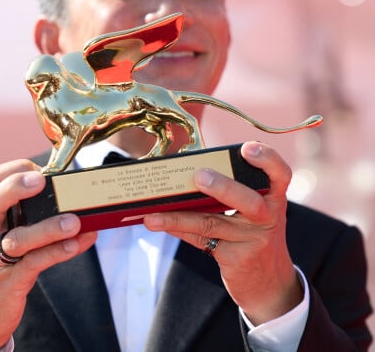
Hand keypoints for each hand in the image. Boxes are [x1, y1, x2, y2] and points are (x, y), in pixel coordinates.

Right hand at [0, 159, 96, 350]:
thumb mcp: (2, 240)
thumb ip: (27, 221)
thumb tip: (70, 204)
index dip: (13, 170)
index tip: (39, 169)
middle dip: (15, 188)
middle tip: (41, 180)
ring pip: (17, 239)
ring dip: (48, 228)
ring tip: (74, 222)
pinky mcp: (8, 284)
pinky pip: (33, 265)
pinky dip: (56, 253)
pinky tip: (76, 245)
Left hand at [144, 141, 302, 324]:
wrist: (269, 284)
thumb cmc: (253, 236)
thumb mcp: (253, 214)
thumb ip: (230, 194)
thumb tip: (183, 174)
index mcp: (273, 198)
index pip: (280, 174)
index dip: (267, 159)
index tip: (247, 148)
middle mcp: (268, 218)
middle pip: (248, 202)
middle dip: (223, 187)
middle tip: (199, 176)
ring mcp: (253, 240)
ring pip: (212, 223)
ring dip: (178, 216)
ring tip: (153, 214)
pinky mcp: (236, 259)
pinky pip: (201, 239)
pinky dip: (178, 229)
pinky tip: (159, 224)